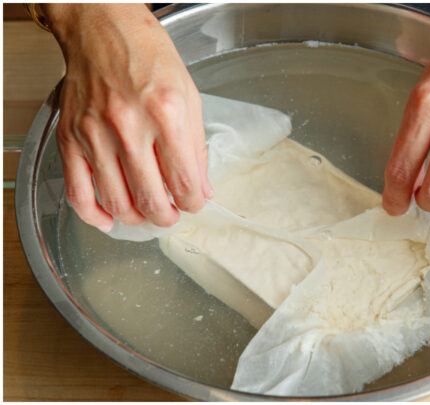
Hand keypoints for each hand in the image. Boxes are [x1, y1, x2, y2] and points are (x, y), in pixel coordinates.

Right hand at [45, 4, 210, 230]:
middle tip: (172, 215)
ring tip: (148, 215)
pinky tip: (109, 219)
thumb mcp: (189, 97)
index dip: (193, 203)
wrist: (103, 31)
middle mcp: (128, 126)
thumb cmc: (148, 57)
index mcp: (165, 115)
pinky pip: (78, 191)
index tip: (195, 204)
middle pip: (150, 198)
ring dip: (137, 218)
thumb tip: (201, 188)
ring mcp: (95, 134)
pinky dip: (94, 214)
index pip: (184, 182)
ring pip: (116, 201)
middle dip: (167, 217)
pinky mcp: (70, 138)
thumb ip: (196, 147)